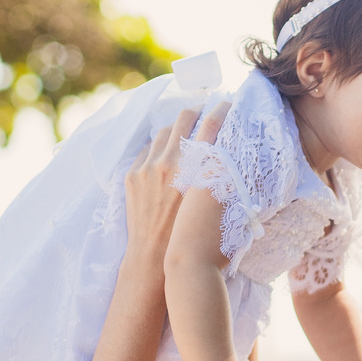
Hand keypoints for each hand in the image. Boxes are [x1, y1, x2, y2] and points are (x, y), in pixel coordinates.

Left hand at [123, 98, 231, 263]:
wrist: (153, 257)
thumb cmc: (192, 237)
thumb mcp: (213, 204)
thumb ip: (220, 179)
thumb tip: (228, 163)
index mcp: (196, 169)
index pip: (212, 125)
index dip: (221, 109)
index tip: (226, 103)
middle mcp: (170, 162)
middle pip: (184, 118)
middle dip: (195, 109)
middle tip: (202, 109)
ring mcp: (148, 167)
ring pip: (162, 132)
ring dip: (174, 130)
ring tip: (182, 133)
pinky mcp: (132, 175)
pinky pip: (146, 151)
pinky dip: (156, 149)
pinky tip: (163, 156)